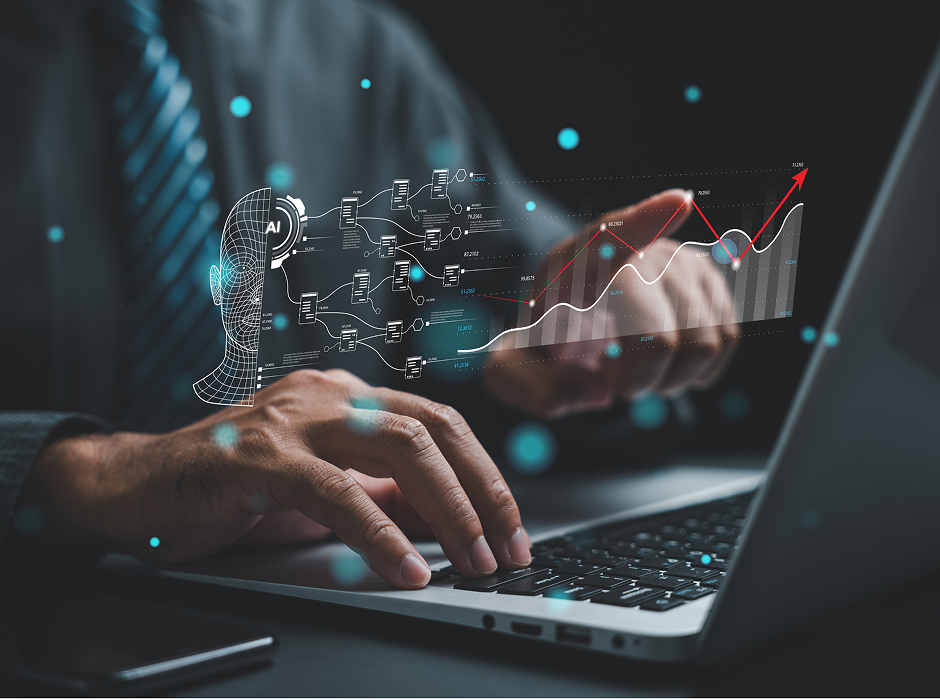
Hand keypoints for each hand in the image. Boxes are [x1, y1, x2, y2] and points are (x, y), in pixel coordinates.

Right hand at [21, 369, 532, 587]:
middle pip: (432, 429)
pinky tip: (407, 570)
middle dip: (481, 492)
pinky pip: (336, 492)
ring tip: (473, 560)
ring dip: (448, 510)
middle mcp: (327, 395)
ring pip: (398, 448)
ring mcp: (292, 419)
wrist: (135, 490)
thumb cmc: (231, 491)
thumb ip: (382, 495)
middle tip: (505, 549)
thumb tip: (448, 518)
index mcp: (347, 397)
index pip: (439, 423)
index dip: (484, 475)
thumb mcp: (324, 493)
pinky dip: (380, 536)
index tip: (509, 528)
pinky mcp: (258, 455)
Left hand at [484, 190, 738, 416]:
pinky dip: (696, 370)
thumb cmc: (543, 343)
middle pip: (658, 337)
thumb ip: (531, 387)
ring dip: (669, 379)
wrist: (573, 328)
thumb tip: (597, 391)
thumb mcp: (512, 369)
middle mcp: (636, 251)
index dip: (645, 221)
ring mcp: (681, 262)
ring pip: (703, 343)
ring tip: (635, 366)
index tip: (677, 202)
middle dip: (637, 379)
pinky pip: (726, 341)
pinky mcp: (711, 283)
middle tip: (611, 376)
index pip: (610, 237)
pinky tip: (665, 363)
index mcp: (575, 263)